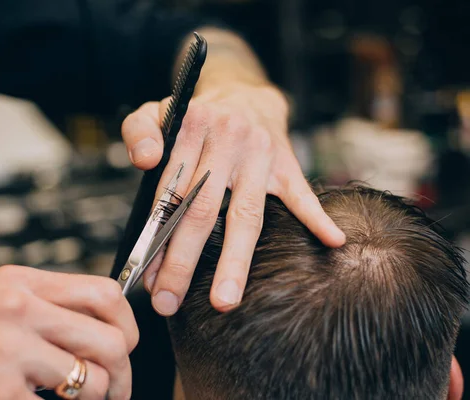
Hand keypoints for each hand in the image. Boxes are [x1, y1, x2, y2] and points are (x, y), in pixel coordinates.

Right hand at [0, 266, 137, 399]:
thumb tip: (100, 322)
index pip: (105, 293)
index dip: (127, 323)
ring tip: (80, 399)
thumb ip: (46, 303)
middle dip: (123, 372)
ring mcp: (8, 353)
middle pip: (110, 341)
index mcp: (22, 282)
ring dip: (96, 397)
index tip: (127, 343)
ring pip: (92, 382)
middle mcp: (19, 311)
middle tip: (116, 386)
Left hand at [122, 83, 345, 314]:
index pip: (170, 193)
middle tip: (168, 302)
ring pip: (247, 215)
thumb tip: (143, 161)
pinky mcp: (286, 163)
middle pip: (203, 211)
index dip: (157, 238)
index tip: (147, 276)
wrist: (245, 93)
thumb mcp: (158, 110)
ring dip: (235, 261)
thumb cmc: (197, 114)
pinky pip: (302, 193)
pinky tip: (332, 242)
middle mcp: (227, 140)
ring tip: (224, 300)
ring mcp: (260, 155)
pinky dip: (317, 217)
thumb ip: (140, 131)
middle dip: (183, 262)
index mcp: (192, 129)